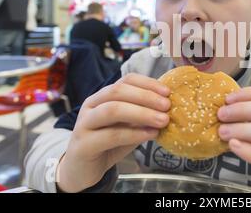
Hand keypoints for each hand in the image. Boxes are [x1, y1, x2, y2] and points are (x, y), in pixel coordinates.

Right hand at [56, 73, 170, 192]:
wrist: (82, 170)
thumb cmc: (107, 144)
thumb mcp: (128, 126)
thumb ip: (142, 115)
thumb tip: (168, 108)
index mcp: (102, 96)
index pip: (125, 80)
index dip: (147, 83)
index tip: (167, 92)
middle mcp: (91, 105)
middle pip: (118, 91)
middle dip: (146, 96)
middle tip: (167, 106)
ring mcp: (84, 124)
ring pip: (113, 110)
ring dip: (142, 113)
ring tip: (163, 120)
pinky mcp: (84, 145)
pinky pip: (111, 135)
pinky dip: (134, 133)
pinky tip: (150, 135)